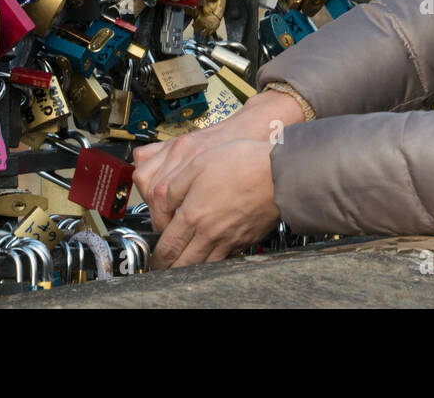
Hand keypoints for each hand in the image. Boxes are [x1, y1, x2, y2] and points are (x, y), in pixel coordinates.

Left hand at [148, 138, 281, 268]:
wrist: (279, 174)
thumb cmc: (242, 164)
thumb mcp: (197, 163)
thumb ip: (173, 186)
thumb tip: (161, 204)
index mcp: (193, 214)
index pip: (168, 245)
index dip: (157, 254)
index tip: (154, 254)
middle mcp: (209, 233)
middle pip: (182, 263)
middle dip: (168, 267)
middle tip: (162, 266)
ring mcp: (229, 240)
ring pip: (203, 266)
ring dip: (188, 269)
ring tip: (181, 267)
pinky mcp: (245, 240)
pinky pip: (224, 259)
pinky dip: (212, 262)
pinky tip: (210, 255)